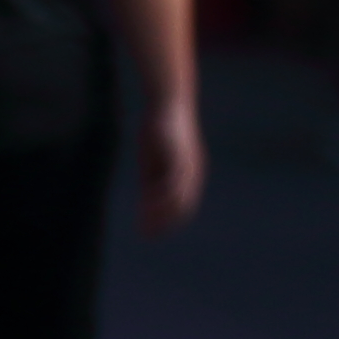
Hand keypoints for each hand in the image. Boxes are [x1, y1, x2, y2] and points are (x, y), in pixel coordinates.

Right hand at [137, 95, 203, 232]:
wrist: (168, 102)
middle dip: (164, 223)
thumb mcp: (151, 158)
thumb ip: (151, 178)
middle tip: (147, 236)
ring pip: (179, 198)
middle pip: (181, 207)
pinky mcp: (180, 157)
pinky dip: (162, 197)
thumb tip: (146, 198)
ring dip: (161, 214)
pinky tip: (148, 205)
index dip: (165, 221)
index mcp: (187, 174)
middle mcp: (192, 173)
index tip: (149, 233)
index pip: (180, 205)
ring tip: (146, 225)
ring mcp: (188, 165)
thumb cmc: (158, 128)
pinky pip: (173, 183)